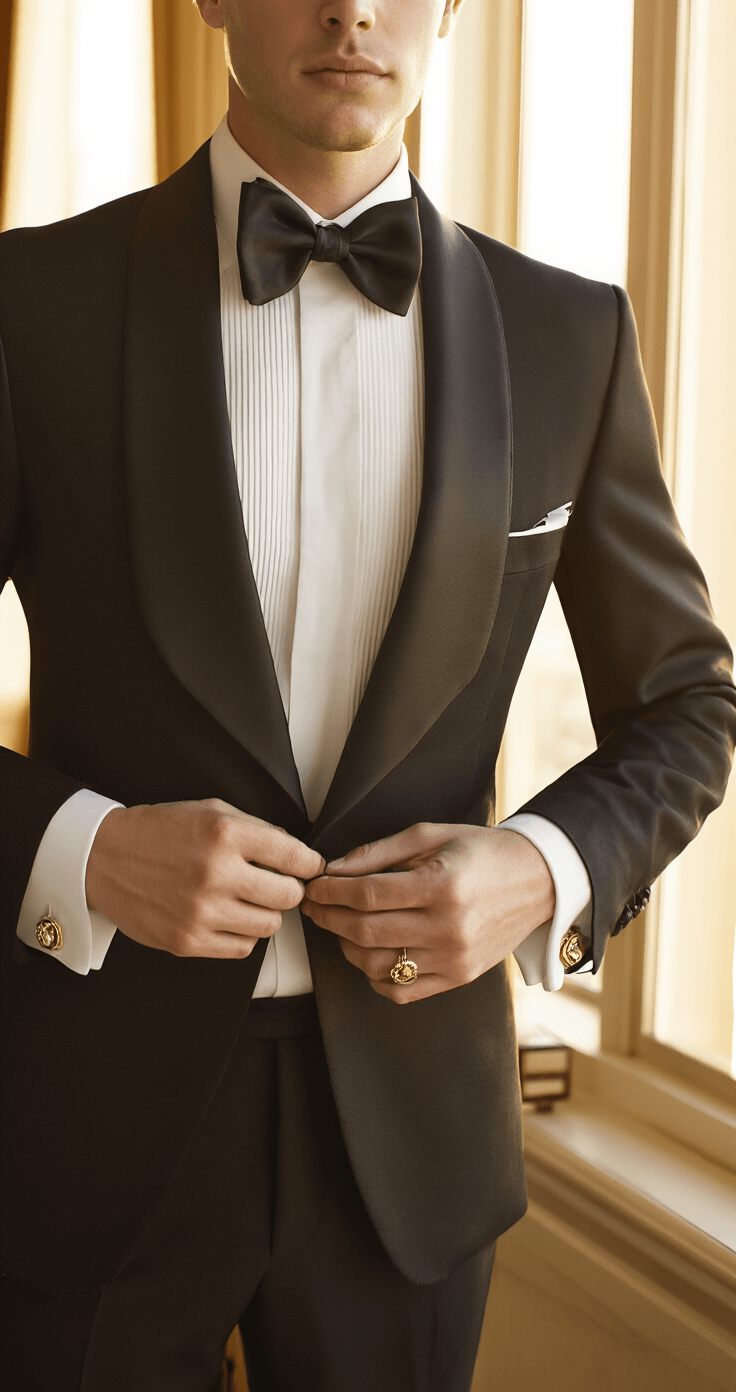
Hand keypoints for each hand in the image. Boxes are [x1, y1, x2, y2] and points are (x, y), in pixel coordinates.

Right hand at [86, 798, 323, 958]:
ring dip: (266, 914)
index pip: (294, 857)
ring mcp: (201, 912)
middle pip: (288, 897)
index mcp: (225, 835)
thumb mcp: (210, 810)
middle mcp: (216, 874)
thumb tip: (295, 853)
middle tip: (278, 885)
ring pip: (269, 926)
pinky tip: (229, 917)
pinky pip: (242, 949)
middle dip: (290, 890)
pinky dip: (243, 935)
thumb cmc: (158, 832)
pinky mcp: (187, 941)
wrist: (103, 857)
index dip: (310, 864)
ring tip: (248, 901)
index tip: (310, 867)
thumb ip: (256, 829)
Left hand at [302, 823, 554, 1002]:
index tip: (314, 886)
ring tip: (341, 927)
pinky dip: (375, 977)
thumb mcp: (431, 835)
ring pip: (377, 966)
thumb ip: (379, 852)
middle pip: (366, 931)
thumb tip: (334, 869)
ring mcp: (455, 958)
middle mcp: (449, 927)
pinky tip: (370, 953)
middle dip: (329, 918)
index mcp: (441, 885)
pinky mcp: (459, 977)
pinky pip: (402, 990)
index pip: (366, 895)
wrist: (538, 879)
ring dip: (347, 947)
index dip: (330, 892)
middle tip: (314, 906)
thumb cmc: (484, 852)